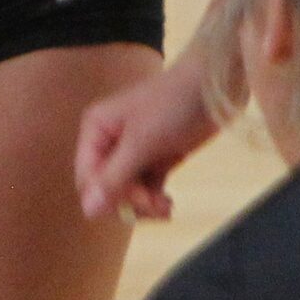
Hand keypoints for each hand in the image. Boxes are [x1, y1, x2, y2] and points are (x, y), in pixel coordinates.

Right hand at [77, 59, 220, 221]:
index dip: (106, 196)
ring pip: (127, 192)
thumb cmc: (169, 106)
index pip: (87, 177)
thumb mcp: (140, 143)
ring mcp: (133, 152)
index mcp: (96, 129)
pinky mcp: (155, 159)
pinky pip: (145, 189)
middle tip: (154, 204)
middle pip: (107, 188)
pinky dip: (155, 200)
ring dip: (145, 204)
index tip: (135, 202)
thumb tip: (87, 211)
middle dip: (130, 200)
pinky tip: (168, 204)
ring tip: (166, 206)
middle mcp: (109, 141)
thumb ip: (113, 178)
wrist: (212, 88)